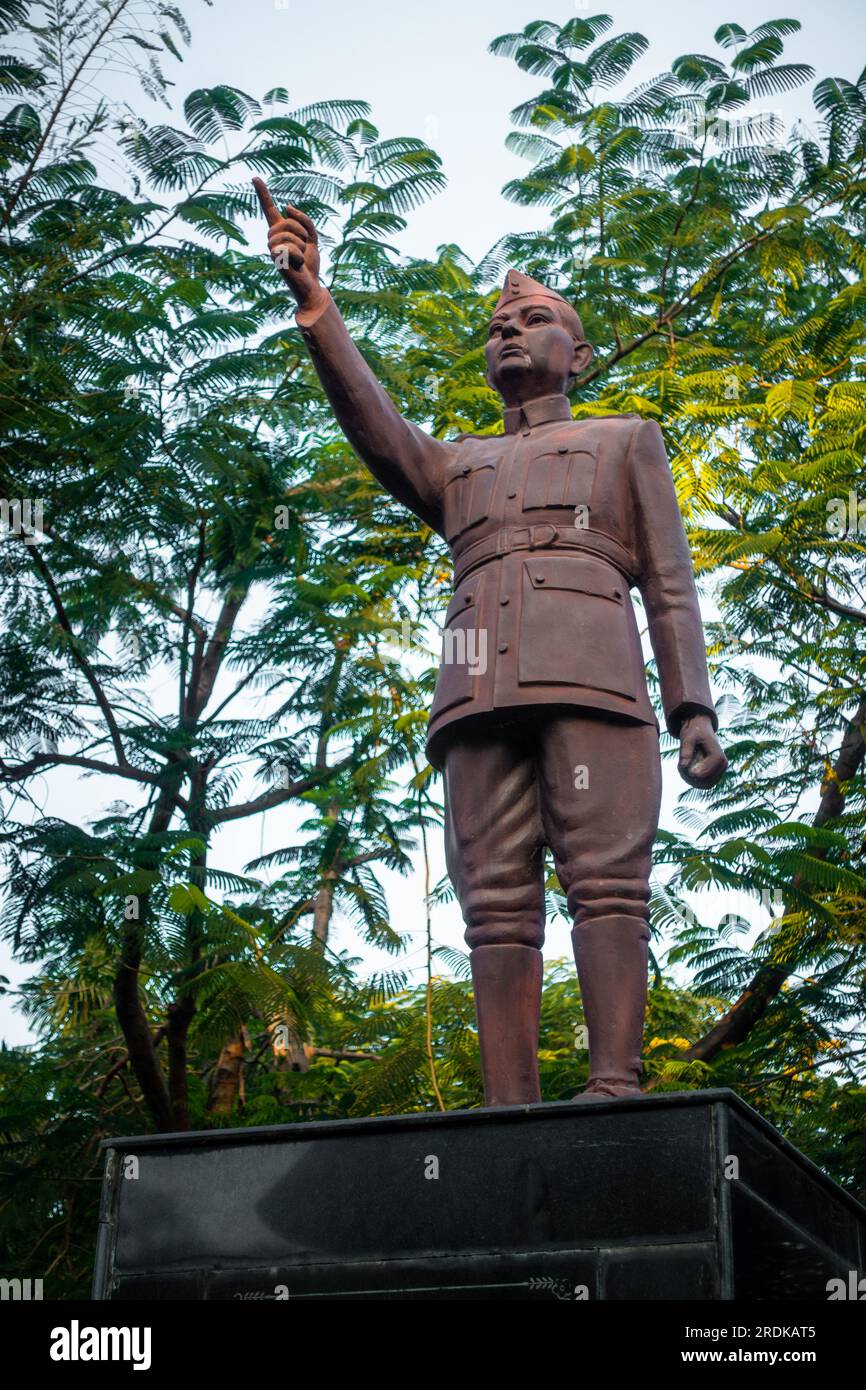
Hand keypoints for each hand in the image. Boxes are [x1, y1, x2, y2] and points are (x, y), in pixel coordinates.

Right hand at [253, 176, 324, 312]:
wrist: (310, 284)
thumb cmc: (309, 263)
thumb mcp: (312, 238)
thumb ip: (304, 221)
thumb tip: (286, 206)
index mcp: (281, 231)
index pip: (269, 209)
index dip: (263, 194)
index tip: (255, 178)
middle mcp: (272, 237)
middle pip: (289, 221)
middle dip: (302, 233)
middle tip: (303, 249)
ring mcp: (271, 248)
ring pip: (289, 234)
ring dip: (301, 246)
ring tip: (299, 259)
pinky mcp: (274, 258)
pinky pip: (291, 248)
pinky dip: (299, 257)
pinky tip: (296, 266)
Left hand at [677, 714, 727, 787]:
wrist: (701, 728)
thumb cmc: (694, 731)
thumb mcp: (688, 738)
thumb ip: (686, 751)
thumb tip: (683, 766)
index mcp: (718, 756)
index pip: (704, 774)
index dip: (690, 774)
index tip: (680, 766)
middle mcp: (723, 764)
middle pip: (705, 782)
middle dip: (690, 778)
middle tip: (680, 767)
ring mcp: (721, 770)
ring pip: (705, 785)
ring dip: (692, 780)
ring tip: (683, 767)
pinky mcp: (717, 773)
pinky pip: (705, 784)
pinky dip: (694, 780)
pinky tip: (687, 769)